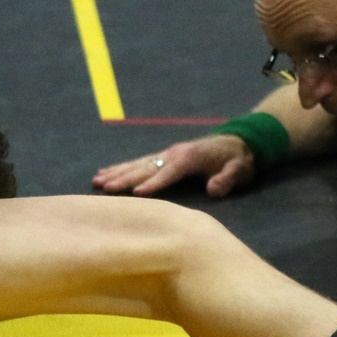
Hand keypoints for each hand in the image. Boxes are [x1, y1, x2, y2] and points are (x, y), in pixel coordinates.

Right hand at [92, 135, 254, 196]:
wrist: (238, 142)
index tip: (135, 194)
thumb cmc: (238, 159)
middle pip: (145, 168)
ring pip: (137, 164)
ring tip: (97, 181)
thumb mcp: (240, 169)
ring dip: (117, 173)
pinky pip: (139, 162)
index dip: (152, 184)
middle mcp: (173, 154)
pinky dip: (121, 167)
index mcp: (188, 158)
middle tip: (104, 188)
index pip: (167, 173)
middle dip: (124, 178)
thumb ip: (227, 179)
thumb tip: (214, 189)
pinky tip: (106, 172)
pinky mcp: (163, 156)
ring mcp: (166, 154)